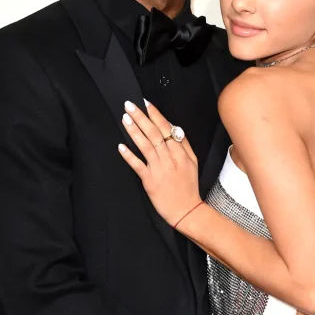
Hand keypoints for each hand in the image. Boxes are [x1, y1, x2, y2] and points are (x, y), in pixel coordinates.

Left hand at [118, 99, 201, 226]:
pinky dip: (129, 156)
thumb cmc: (188, 186)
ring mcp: (159, 169)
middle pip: (154, 133)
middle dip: (141, 117)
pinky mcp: (150, 181)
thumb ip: (185, 145)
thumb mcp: (193, 163)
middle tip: (129, 105)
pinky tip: (121, 146)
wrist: (187, 210)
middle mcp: (170, 158)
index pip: (167, 129)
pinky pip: (138, 165)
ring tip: (125, 118)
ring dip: (134, 131)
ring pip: (145, 146)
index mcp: (181, 153)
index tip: (146, 103)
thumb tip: (176, 128)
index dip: (155, 115)